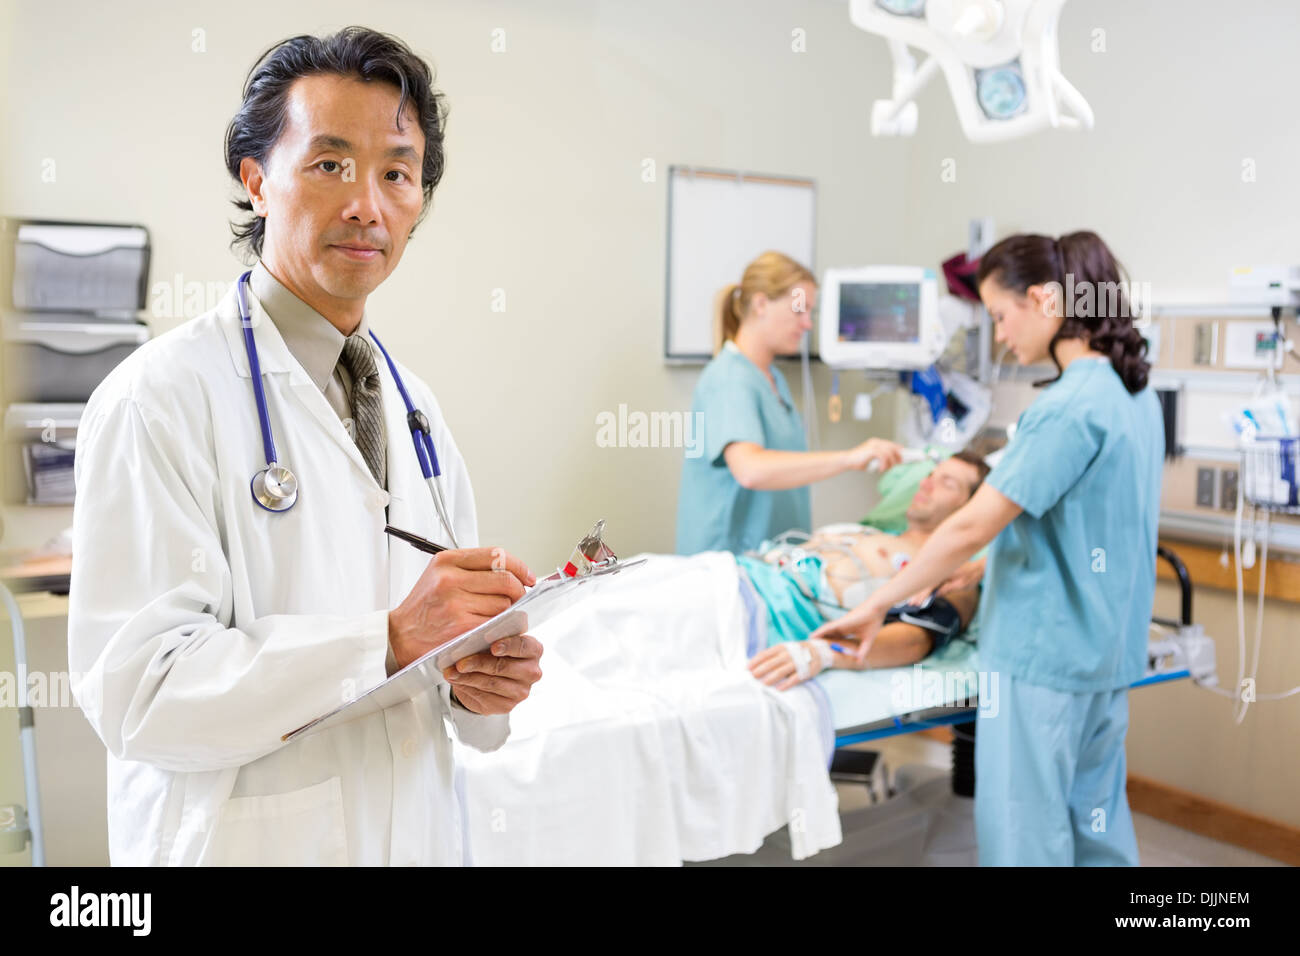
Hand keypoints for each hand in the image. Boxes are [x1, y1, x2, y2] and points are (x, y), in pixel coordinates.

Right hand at [388, 547, 534, 669]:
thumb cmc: (422, 608)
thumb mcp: (439, 575)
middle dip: (518, 591)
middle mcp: (450, 579)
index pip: (496, 555)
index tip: (527, 576)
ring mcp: (456, 603)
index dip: (518, 566)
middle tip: (518, 599)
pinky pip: (496, 623)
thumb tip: (512, 571)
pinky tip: (495, 629)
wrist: (399, 636)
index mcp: (446, 561)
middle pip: (505, 580)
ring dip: (509, 613)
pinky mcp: (461, 626)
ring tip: (499, 617)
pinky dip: (502, 627)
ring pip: (504, 604)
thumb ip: (471, 569)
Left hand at [443, 634, 542, 714]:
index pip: (524, 646)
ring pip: (491, 683)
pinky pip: (484, 697)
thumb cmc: (492, 650)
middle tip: (460, 662)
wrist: (487, 672)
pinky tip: (458, 682)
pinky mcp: (506, 705)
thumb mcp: (493, 634)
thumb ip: (492, 626)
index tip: (493, 646)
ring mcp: (520, 691)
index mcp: (533, 650)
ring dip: (468, 677)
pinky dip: (468, 688)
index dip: (509, 645)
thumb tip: (482, 624)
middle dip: (479, 663)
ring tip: (452, 672)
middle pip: (503, 667)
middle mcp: (531, 671)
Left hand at [748, 639, 831, 690]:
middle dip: (761, 669)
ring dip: (772, 677)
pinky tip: (779, 688)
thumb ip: (771, 654)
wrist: (818, 651)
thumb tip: (754, 662)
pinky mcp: (805, 671)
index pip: (766, 654)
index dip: (756, 661)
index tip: (747, 668)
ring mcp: (797, 662)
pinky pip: (795, 678)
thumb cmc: (796, 651)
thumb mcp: (784, 648)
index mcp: (781, 647)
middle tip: (753, 676)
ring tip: (764, 683)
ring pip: (782, 670)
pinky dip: (787, 684)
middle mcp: (788, 654)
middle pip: (772, 662)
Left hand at [810, 599, 887, 664]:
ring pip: (825, 632)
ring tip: (808, 643)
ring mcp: (840, 624)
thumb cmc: (872, 623)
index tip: (822, 652)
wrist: (876, 611)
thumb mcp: (867, 641)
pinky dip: (820, 632)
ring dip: (817, 637)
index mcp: (847, 631)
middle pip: (828, 636)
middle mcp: (841, 628)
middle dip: (821, 642)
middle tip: (811, 650)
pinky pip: (827, 628)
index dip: (828, 645)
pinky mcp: (840, 622)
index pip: (835, 639)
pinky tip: (813, 636)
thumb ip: (862, 651)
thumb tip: (859, 661)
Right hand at [844, 438, 903, 472]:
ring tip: (888, 469)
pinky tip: (881, 469)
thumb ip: (881, 460)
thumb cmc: (858, 461)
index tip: (903, 457)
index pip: (891, 444)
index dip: (898, 450)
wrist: (847, 461)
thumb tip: (890, 464)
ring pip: (889, 452)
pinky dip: (884, 464)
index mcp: (876, 442)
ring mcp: (874, 445)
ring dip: (891, 462)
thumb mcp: (872, 460)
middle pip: (892, 447)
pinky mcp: (872, 450)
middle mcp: (876, 442)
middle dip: (898, 456)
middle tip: (899, 464)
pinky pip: (883, 457)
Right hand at [905, 557, 985, 605]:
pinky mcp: (940, 573)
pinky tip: (920, 593)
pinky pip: (931, 581)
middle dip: (917, 594)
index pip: (929, 586)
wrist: (977, 567)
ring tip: (913, 600)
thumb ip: (948, 588)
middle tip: (911, 604)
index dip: (922, 595)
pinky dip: (925, 587)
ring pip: (926, 582)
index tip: (916, 603)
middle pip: (925, 583)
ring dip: (919, 591)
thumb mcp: (961, 584)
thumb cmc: (971, 575)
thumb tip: (936, 594)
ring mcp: (939, 572)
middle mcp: (939, 571)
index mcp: (943, 573)